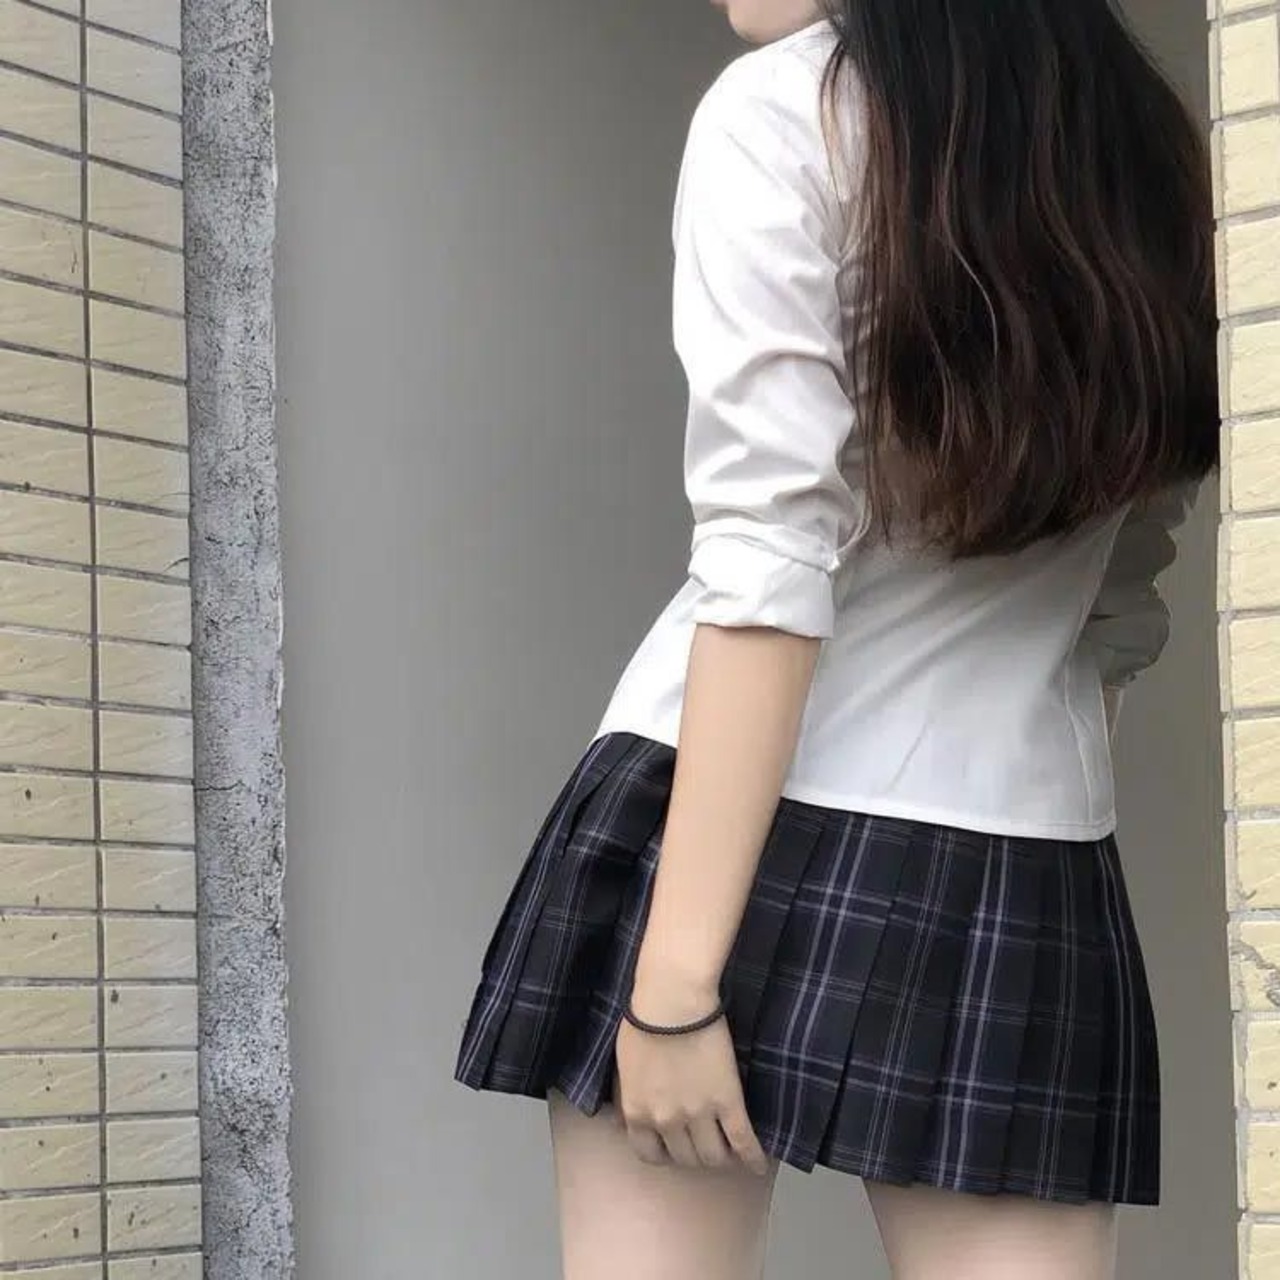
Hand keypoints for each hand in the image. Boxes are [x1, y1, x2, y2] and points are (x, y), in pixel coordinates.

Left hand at [612, 978, 770, 1175]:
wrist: (672, 999)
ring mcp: (698, 1114)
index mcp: (638, 1112)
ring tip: (730, 1152)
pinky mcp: (728, 1101)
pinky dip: (752, 1157)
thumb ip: (628, 1095)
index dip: (664, 1154)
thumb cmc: (644, 1020)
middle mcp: (666, 1121)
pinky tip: (759, 1164)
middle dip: (694, 1155)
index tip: (673, 1148)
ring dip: (722, 1157)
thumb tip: (628, 1116)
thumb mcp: (625, 1064)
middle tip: (704, 1144)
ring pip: (713, 1156)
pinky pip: (743, 1140)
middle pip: (685, 1158)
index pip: (650, 1154)